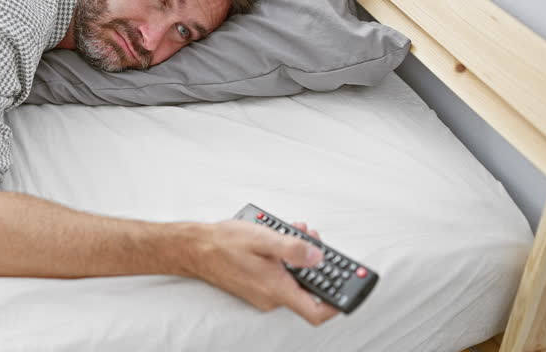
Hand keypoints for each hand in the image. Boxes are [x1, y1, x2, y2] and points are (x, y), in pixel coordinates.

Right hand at [188, 219, 339, 325]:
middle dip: (316, 264)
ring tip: (294, 233)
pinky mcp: (257, 287)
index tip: (350, 286)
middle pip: (308, 289)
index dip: (339, 303)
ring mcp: (263, 294)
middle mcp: (272, 297)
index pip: (316, 312)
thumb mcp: (263, 239)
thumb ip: (293, 249)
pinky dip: (285, 258)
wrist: (195, 248)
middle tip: (314, 240)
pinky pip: (280, 276)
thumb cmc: (224, 244)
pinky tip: (279, 239)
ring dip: (299, 256)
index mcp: (277, 289)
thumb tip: (318, 256)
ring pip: (293, 279)